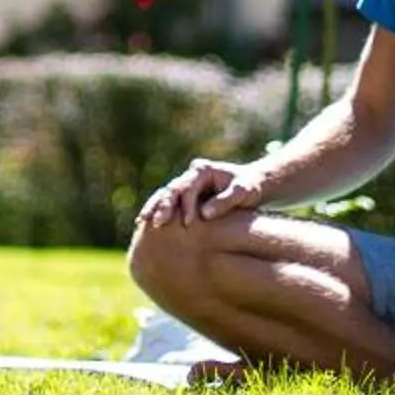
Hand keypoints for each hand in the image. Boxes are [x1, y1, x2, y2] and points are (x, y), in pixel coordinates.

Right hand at [138, 159, 263, 228]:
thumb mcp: (243, 192)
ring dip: (154, 208)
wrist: (252, 184)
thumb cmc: (250, 187)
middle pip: (172, 189)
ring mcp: (186, 184)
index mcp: (203, 170)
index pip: (189, 188)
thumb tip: (204, 215)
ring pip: (165, 195)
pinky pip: (167, 202)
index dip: (187, 205)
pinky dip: (156, 210)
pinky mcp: (185, 195)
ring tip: (141, 222)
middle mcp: (191, 175)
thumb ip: (225, 201)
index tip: (188, 223)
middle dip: (163, 206)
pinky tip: (143, 222)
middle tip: (156, 223)